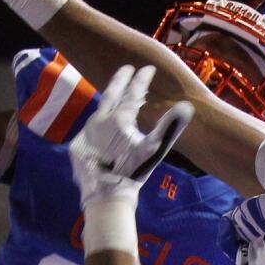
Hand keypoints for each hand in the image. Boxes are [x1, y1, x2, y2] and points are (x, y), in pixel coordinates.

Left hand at [69, 65, 192, 209]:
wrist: (105, 196)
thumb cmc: (133, 172)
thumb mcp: (154, 149)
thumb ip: (169, 126)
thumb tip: (186, 107)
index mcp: (119, 119)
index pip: (133, 93)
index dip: (141, 79)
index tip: (148, 68)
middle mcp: (99, 121)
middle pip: (111, 94)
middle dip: (120, 79)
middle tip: (127, 68)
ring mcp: (85, 132)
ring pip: (99, 111)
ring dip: (109, 102)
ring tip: (116, 95)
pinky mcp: (77, 144)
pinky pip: (90, 129)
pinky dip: (99, 123)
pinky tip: (104, 126)